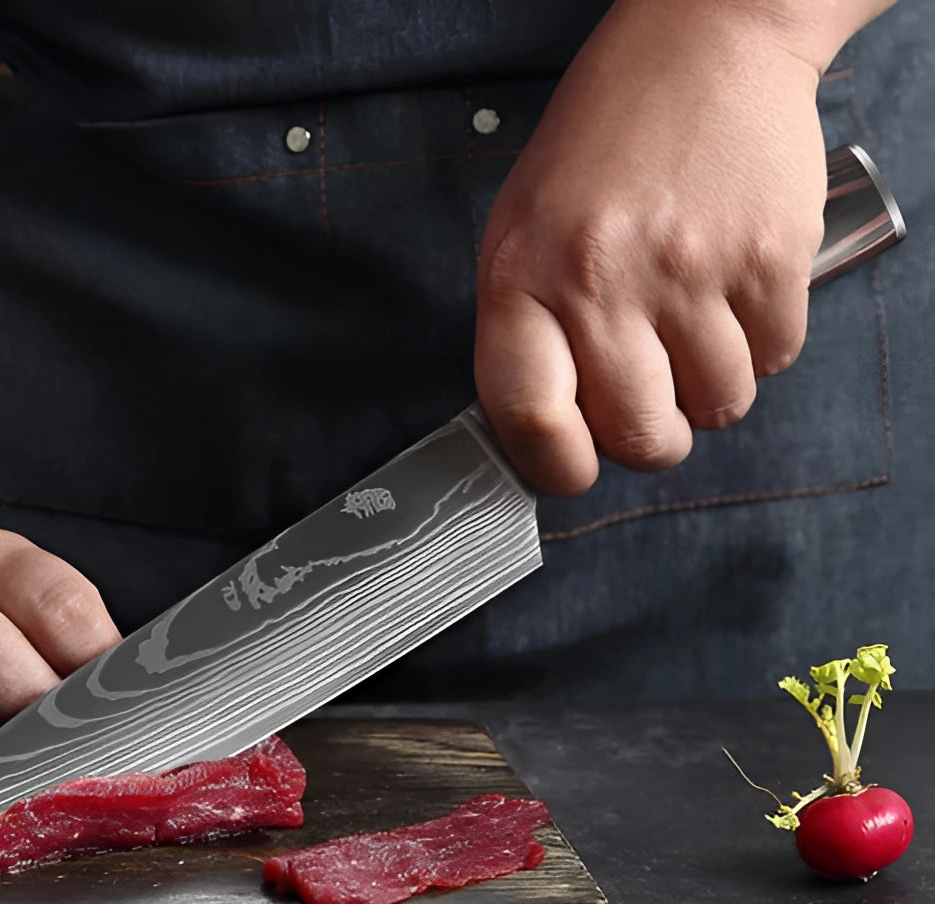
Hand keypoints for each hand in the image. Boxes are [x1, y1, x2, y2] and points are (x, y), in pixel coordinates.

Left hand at [474, 0, 829, 494]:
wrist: (704, 40)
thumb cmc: (604, 145)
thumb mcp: (523, 232)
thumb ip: (528, 334)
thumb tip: (550, 434)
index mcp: (521, 277)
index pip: (528, 418)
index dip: (556, 467)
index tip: (576, 468)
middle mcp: (598, 279)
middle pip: (638, 437)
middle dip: (652, 439)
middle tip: (653, 404)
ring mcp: (688, 270)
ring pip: (717, 409)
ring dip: (712, 389)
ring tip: (694, 328)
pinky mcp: (767, 257)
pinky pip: (775, 359)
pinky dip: (762, 344)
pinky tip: (734, 291)